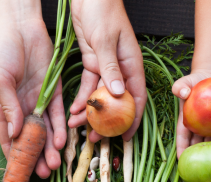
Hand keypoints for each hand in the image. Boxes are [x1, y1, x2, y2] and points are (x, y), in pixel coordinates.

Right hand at [0, 18, 64, 177]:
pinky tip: (62, 142)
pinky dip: (60, 129)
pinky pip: (58, 115)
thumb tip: (14, 133)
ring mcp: (37, 102)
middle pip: (30, 140)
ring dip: (50, 149)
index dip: (14, 157)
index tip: (20, 174)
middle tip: (44, 173)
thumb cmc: (1, 49)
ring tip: (55, 164)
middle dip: (37, 158)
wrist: (20, 25)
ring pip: (46, 132)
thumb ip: (8, 107)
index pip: (8, 139)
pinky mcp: (52, 93)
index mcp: (3, 109)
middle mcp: (21, 109)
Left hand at [69, 0, 145, 142]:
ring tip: (77, 127)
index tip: (126, 137)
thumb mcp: (105, 39)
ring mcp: (107, 69)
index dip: (133, 120)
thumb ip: (110, 67)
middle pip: (117, 103)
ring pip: (100, 98)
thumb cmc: (102, 9)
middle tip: (97, 139)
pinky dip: (82, 98)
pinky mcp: (93, 64)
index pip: (136, 99)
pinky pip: (89, 86)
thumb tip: (118, 94)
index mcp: (131, 65)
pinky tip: (73, 110)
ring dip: (90, 113)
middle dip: (107, 123)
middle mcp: (121, 71)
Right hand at [172, 71, 210, 157]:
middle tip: (201, 166)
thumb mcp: (184, 82)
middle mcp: (198, 128)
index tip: (182, 160)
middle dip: (199, 156)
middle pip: (197, 145)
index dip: (181, 149)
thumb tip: (183, 94)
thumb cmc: (194, 81)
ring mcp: (210, 127)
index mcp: (186, 122)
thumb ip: (180, 87)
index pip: (182, 138)